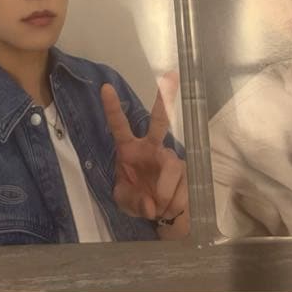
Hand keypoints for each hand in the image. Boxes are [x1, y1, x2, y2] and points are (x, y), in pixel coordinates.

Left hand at [101, 72, 187, 235]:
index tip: (105, 88)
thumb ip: (133, 202)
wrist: (158, 214)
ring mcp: (170, 157)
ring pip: (172, 166)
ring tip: (158, 208)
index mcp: (128, 148)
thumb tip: (150, 204)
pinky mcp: (186, 171)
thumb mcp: (125, 202)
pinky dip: (174, 202)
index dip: (113, 107)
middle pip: (159, 121)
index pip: (119, 125)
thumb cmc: (137, 199)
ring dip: (164, 191)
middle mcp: (151, 147)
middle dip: (164, 100)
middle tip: (169, 77)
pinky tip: (167, 209)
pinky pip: (182, 187)